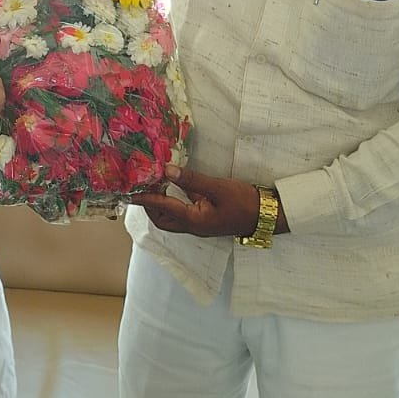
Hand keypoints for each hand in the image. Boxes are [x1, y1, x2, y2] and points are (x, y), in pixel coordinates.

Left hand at [130, 167, 263, 238]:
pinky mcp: (206, 218)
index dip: (145, 199)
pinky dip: (174, 200)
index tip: (131, 192)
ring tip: (155, 184)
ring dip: (161, 204)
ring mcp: (200, 224)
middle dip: (150, 205)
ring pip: (172, 217)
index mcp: (194, 221)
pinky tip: (174, 186)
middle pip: (163, 219)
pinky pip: (183, 211)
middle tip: (143, 185)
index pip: (162, 208)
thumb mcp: (218, 188)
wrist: (267, 216)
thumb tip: (167, 171)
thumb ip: (192, 180)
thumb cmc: (244, 203)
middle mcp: (193, 226)